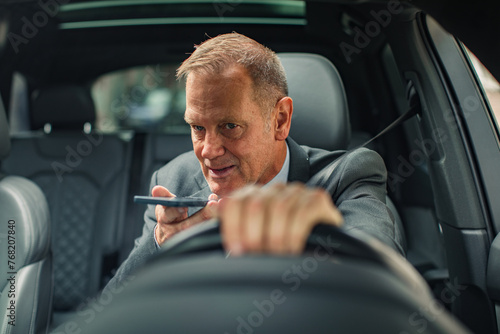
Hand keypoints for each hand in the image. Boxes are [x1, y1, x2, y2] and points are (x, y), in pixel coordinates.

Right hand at [152, 186, 218, 244]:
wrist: (169, 236)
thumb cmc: (170, 215)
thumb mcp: (165, 205)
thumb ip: (164, 196)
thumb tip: (156, 189)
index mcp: (164, 220)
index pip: (167, 214)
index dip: (175, 210)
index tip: (184, 206)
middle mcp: (172, 233)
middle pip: (187, 225)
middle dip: (202, 214)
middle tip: (214, 203)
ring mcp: (184, 241)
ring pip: (198, 232)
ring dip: (211, 220)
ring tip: (221, 209)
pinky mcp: (195, 244)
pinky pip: (206, 237)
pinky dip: (215, 227)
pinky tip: (225, 218)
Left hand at [219, 183, 342, 255]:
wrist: (321, 252)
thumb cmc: (282, 247)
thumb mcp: (254, 238)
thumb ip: (232, 223)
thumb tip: (212, 208)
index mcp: (255, 195)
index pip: (234, 202)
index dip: (232, 226)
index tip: (236, 250)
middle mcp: (275, 189)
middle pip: (254, 204)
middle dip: (253, 235)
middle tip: (257, 256)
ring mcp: (297, 190)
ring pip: (279, 208)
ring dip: (275, 238)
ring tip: (276, 256)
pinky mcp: (318, 198)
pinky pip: (302, 213)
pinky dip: (294, 235)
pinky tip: (293, 250)